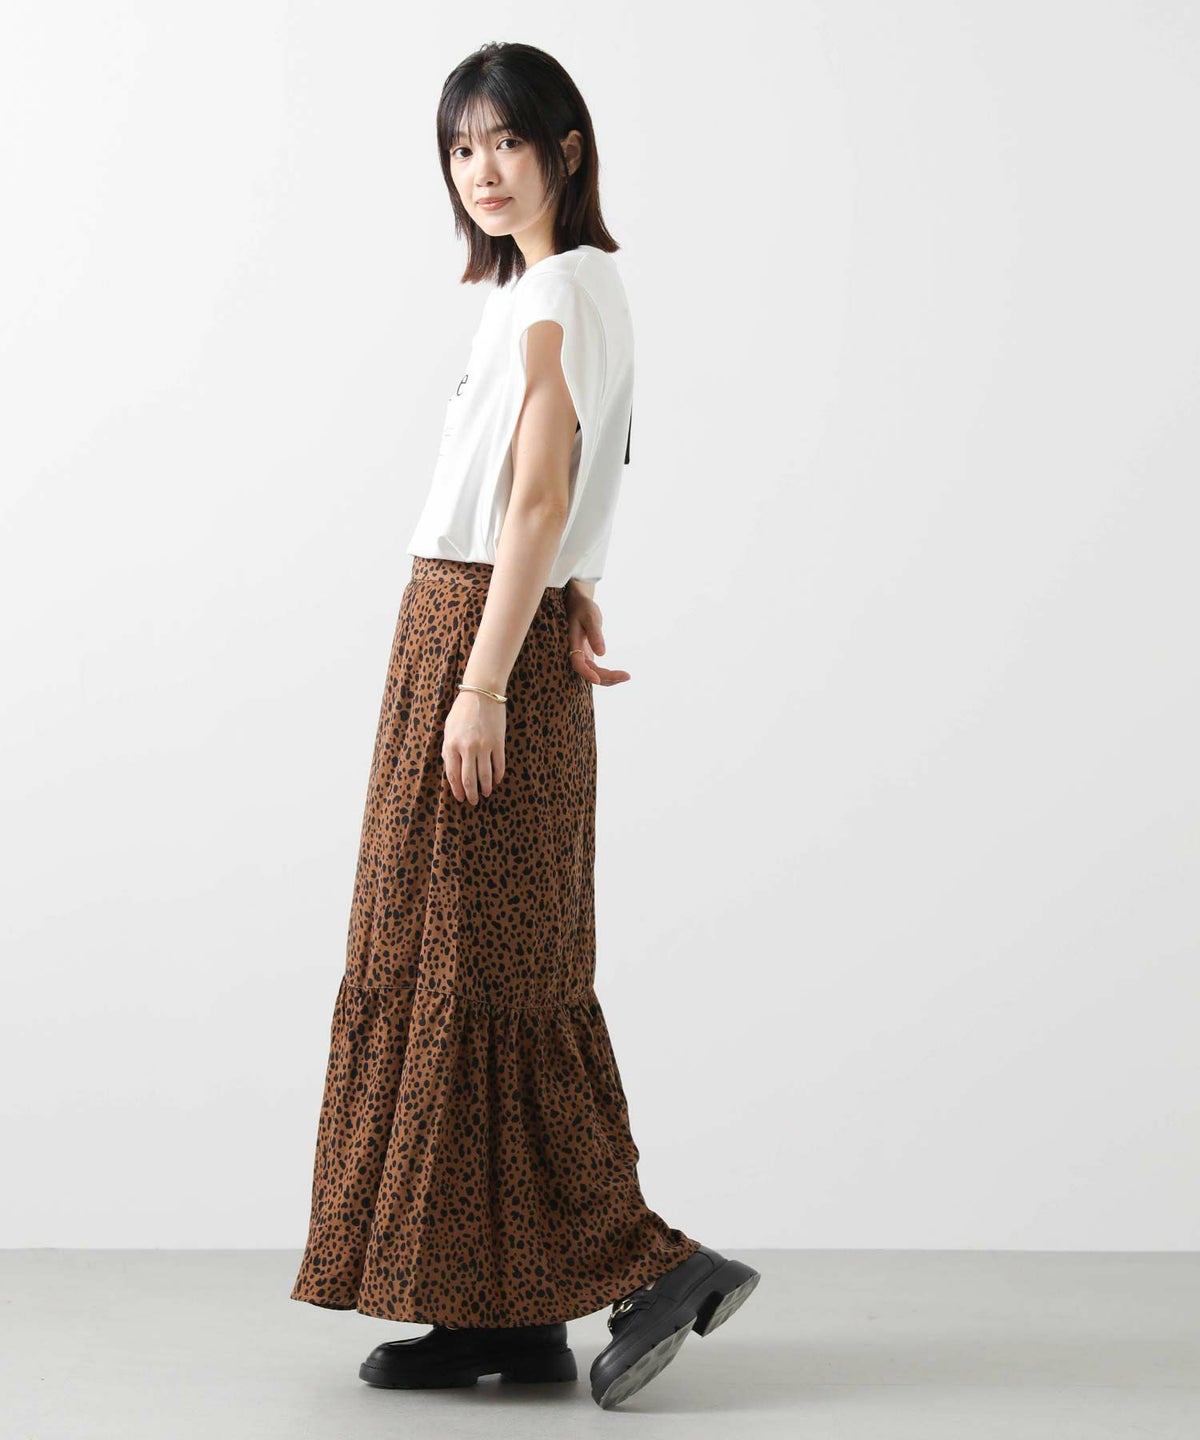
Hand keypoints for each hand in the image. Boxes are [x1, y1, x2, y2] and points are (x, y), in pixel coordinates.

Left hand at [442, 688, 505, 803]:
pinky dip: (498, 775)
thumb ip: (448, 749)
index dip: (456, 790)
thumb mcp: (448, 729)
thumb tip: (451, 769)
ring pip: (485, 775)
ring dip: (486, 787)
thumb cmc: (462, 710)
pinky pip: (499, 764)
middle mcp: (467, 748)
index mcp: (451, 745)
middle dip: (471, 794)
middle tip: (474, 802)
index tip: (460, 798)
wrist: (482, 693)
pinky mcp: (498, 742)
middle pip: (469, 779)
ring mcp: (484, 746)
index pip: (453, 775)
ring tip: (486, 793)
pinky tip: (497, 780)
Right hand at [564, 589, 630, 686]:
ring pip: (593, 674)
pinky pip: (596, 671)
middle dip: (606, 677)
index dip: (586, 673)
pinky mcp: (587, 657)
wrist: (578, 605)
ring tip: (627, 676)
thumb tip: (602, 653)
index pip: (577, 662)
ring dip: (609, 679)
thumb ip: (595, 634)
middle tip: (627, 676)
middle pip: (588, 672)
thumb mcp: (590, 617)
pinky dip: (608, 675)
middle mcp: (575, 653)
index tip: (598, 680)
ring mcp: (581, 657)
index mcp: (572, 643)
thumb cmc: (583, 608)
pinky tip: (621, 675)